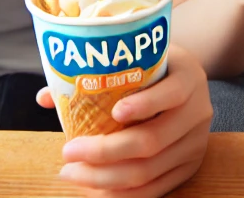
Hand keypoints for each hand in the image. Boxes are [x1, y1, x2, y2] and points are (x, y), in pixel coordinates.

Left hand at [43, 45, 212, 197]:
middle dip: (104, 151)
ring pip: (149, 171)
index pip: (172, 93)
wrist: (186, 83)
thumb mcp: (139, 59)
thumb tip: (45, 97)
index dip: (144, 105)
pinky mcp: (190, 167)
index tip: (113, 112)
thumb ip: (96, 74)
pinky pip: (155, 190)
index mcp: (188, 77)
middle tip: (67, 152)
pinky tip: (95, 189)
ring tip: (72, 172)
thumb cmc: (154, 69)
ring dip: (104, 178)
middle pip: (152, 140)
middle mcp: (198, 112)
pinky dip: (122, 194)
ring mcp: (196, 143)